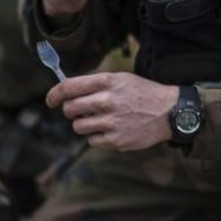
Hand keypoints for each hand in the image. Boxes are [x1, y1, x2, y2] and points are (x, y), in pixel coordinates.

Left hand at [47, 72, 176, 150]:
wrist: (170, 111)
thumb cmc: (143, 93)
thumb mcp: (121, 79)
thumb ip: (95, 83)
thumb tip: (67, 90)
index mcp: (107, 82)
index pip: (69, 87)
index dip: (54, 95)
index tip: (50, 100)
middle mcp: (107, 101)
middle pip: (70, 109)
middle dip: (71, 111)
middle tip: (80, 112)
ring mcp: (112, 122)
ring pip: (78, 127)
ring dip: (83, 125)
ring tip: (98, 121)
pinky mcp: (117, 140)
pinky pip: (92, 141)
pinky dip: (97, 137)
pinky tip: (110, 130)